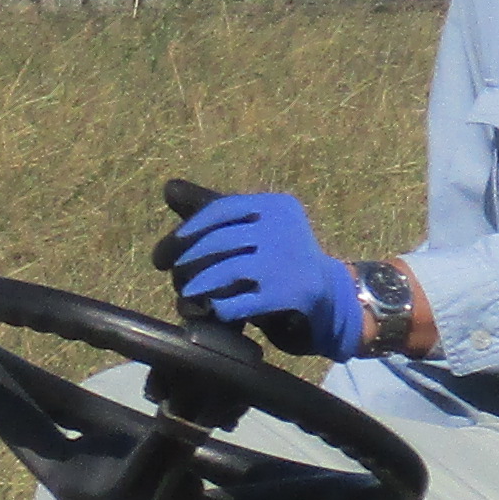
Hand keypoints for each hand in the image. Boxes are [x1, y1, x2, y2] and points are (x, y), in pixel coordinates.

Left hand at [155, 187, 366, 359]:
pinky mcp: (293, 293)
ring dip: (200, 285)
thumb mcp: (255, 230)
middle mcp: (284, 227)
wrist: (332, 299)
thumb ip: (216, 212)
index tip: (167, 250)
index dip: (189, 229)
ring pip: (228, 270)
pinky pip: (243, 301)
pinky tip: (215, 310)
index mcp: (275, 205)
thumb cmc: (282, 262)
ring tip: (188, 295)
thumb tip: (169, 189)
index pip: (221, 209)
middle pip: (220, 241)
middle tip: (173, 275)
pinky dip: (223, 307)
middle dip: (188, 260)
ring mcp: (289, 260)